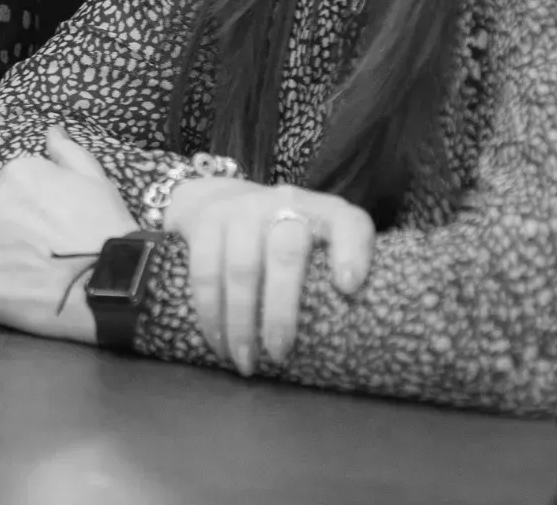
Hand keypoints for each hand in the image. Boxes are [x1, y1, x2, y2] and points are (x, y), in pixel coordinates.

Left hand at [0, 126, 137, 342]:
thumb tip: (50, 130)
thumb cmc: (108, 230)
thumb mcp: (96, 179)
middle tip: (26, 245)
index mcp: (14, 175)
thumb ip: (67, 151)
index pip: (2, 183)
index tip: (42, 221)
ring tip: (9, 270)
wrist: (115, 284)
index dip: (21, 203)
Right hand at [163, 177, 372, 374]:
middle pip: (285, 254)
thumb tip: (351, 333)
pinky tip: (217, 341)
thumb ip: (338, 273)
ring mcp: (241, 210)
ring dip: (240, 322)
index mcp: (324, 212)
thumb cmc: (283, 234)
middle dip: (280, 310)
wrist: (219, 195)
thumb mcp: (319, 241)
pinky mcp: (205, 222)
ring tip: (245, 361)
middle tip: (279, 354)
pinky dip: (209, 312)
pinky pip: (205, 271)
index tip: (349, 288)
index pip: (348, 223)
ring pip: (240, 269)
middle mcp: (284, 203)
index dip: (352, 252)